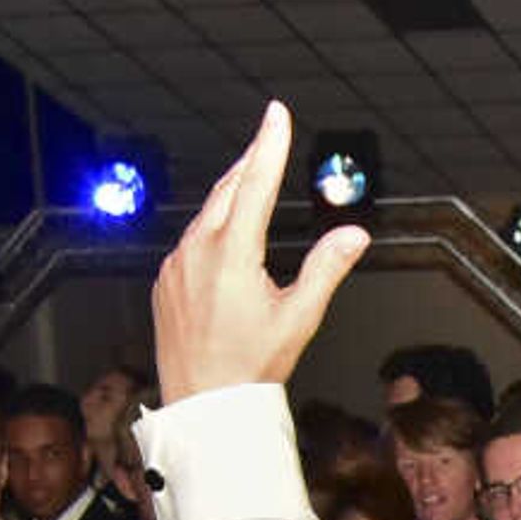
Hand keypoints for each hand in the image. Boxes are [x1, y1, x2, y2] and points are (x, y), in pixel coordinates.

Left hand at [150, 102, 370, 401]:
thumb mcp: (298, 319)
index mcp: (231, 255)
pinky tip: (225, 238)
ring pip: (206, 215)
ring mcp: (175, 266)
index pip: (255, 183)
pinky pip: (190, 242)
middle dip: (250, 162)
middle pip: (227, 189)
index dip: (269, 144)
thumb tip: (355, 235)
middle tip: (267, 139)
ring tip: (250, 182)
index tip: (276, 113)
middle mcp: (197, 252)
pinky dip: (211, 229)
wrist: (202, 406)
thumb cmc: (249, 368)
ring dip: (231, 196)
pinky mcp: (165, 281)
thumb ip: (327, 269)